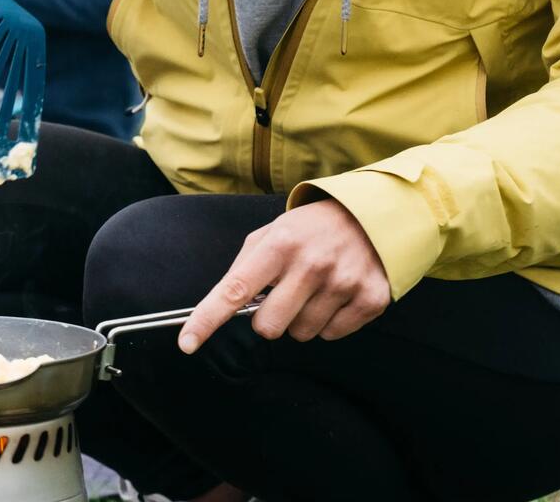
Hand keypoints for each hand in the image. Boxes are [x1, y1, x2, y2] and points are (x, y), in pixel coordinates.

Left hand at [178, 199, 391, 353]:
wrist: (373, 215)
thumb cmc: (310, 229)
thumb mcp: (271, 233)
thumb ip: (244, 266)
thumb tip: (222, 304)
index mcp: (280, 245)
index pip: (234, 290)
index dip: (207, 319)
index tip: (187, 343)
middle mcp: (311, 264)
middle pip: (268, 327)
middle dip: (268, 318)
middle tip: (283, 295)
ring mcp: (343, 283)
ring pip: (301, 334)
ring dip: (300, 319)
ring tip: (314, 289)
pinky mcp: (370, 299)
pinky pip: (331, 335)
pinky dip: (329, 322)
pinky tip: (336, 295)